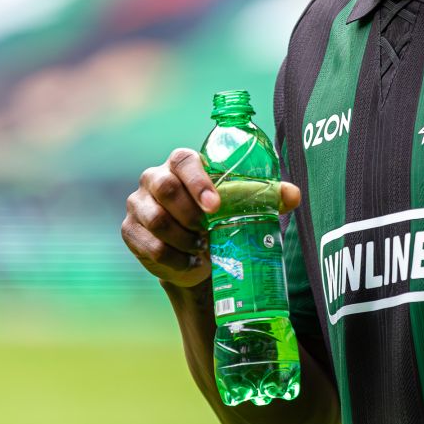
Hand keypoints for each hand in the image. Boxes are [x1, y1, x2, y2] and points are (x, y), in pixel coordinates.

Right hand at [121, 147, 301, 287]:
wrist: (196, 250)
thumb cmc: (221, 216)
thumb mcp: (243, 204)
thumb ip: (267, 196)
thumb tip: (293, 194)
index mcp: (181, 162)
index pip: (184, 161)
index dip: (198, 182)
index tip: (216, 207)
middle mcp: (154, 177)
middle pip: (165, 188)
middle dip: (190, 215)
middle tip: (210, 234)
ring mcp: (138, 203)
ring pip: (157, 220)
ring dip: (184, 239)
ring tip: (203, 248)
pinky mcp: (130, 230)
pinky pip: (150, 247)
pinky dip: (174, 259)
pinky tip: (189, 262)